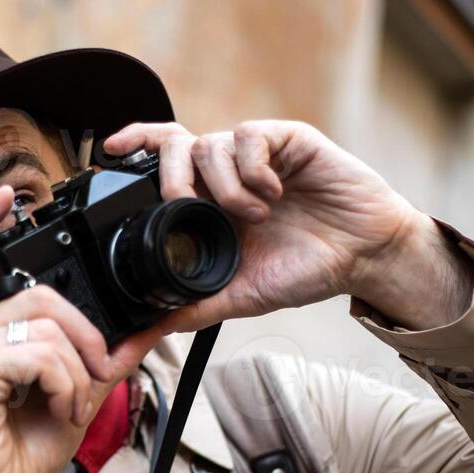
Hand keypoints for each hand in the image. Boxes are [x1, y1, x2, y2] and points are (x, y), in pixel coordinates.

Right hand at [0, 185, 162, 472]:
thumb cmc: (20, 454)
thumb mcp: (76, 394)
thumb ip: (104, 357)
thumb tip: (149, 327)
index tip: (9, 197)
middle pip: (42, 295)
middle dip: (85, 335)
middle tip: (94, 376)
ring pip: (47, 326)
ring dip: (76, 370)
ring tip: (70, 405)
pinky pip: (40, 354)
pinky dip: (64, 385)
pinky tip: (58, 409)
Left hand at [102, 120, 473, 330]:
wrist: (364, 257)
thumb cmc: (304, 270)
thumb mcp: (237, 296)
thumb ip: (189, 309)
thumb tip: (141, 336)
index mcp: (208, 202)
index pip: (160, 161)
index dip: (135, 146)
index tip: (109, 151)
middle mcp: (227, 172)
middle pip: (175, 144)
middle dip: (171, 175)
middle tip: (186, 206)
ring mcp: (256, 153)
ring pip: (210, 144)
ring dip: (223, 185)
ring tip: (255, 216)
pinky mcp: (287, 139)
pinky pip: (249, 137)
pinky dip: (253, 169)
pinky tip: (273, 195)